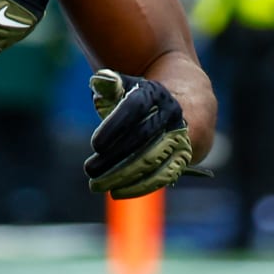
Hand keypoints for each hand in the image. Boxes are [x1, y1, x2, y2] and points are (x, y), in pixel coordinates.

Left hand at [84, 69, 192, 198]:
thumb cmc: (141, 100)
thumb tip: (99, 80)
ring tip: (97, 185)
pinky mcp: (183, 156)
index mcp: (154, 93)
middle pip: (142, 137)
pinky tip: (118, 192)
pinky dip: (141, 186)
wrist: (184, 108)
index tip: (94, 145)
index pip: (135, 108)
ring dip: (124, 176)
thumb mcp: (127, 87)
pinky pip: (163, 174)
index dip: (115, 126)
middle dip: (114, 156)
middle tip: (89, 170)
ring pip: (152, 159)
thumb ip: (110, 84)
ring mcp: (180, 136)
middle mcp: (171, 113)